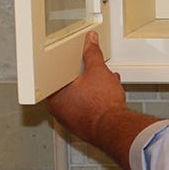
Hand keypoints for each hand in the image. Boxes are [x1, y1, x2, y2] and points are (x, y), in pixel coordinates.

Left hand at [45, 31, 127, 147]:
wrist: (114, 128)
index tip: (79, 63)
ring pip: (78, 99)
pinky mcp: (81, 127)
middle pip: (69, 87)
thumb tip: (90, 42)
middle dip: (84, 78)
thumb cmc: (101, 105)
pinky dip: (93, 102)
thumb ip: (92, 54)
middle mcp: (58, 110)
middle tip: (94, 73)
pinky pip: (85, 110)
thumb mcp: (98, 70)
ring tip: (104, 85)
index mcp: (54, 95)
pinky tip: (106, 98)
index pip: (58, 74)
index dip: (71, 66)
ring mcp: (69, 120)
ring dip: (90, 90)